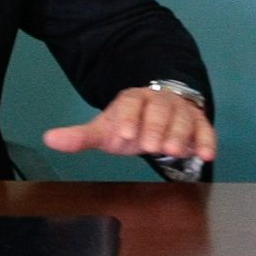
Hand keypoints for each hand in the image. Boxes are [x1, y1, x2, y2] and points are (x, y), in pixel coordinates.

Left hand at [42, 86, 216, 160]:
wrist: (161, 113)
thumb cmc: (131, 125)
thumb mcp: (106, 130)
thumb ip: (81, 137)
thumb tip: (48, 139)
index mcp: (133, 100)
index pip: (130, 105)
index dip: (128, 119)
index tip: (123, 135)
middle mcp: (158, 102)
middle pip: (158, 111)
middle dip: (155, 128)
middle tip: (152, 146)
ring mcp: (180, 111)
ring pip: (182, 119)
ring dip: (180, 134)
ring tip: (175, 150)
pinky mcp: (199, 123)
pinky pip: (205, 129)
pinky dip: (207, 141)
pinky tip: (206, 155)